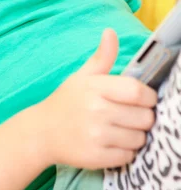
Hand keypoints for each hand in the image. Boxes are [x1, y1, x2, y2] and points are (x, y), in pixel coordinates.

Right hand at [36, 29, 157, 169]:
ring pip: (139, 139)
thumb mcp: (82, 76)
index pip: (138, 92)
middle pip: (144, 117)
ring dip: (135, 136)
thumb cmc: (66, 101)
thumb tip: (111, 32)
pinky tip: (113, 143)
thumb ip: (102, 56)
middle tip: (131, 116)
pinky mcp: (96, 158)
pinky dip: (125, 152)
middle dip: (143, 117)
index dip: (149, 97)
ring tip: (121, 129)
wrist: (41, 132)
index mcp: (95, 88)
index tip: (144, 99)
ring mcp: (96, 136)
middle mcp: (97, 111)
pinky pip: (128, 157)